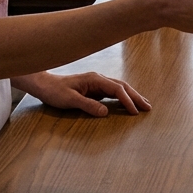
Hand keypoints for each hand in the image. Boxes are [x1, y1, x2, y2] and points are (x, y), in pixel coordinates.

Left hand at [25, 71, 150, 116]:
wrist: (44, 85)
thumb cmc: (55, 92)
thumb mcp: (69, 100)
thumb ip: (87, 105)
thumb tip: (105, 113)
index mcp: (95, 79)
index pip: (116, 89)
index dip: (127, 100)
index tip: (135, 111)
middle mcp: (98, 79)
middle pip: (122, 86)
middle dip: (136, 96)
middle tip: (148, 107)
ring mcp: (97, 84)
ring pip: (119, 88)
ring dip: (132, 96)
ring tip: (143, 105)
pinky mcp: (94, 90)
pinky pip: (113, 93)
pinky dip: (123, 98)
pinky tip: (127, 104)